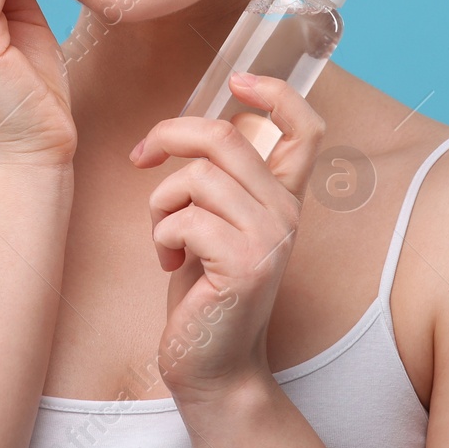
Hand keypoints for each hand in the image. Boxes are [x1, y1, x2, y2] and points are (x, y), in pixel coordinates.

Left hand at [128, 72, 327, 406]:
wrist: (213, 368)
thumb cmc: (204, 293)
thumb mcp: (215, 224)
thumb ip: (219, 180)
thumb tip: (186, 129)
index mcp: (283, 198)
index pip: (306, 129)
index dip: (276, 93)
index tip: (238, 79)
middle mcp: (286, 214)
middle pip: (224, 137)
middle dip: (169, 136)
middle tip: (142, 158)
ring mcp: (269, 239)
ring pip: (197, 177)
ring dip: (161, 204)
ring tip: (165, 238)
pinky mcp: (245, 265)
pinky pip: (185, 218)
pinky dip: (162, 237)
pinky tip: (170, 265)